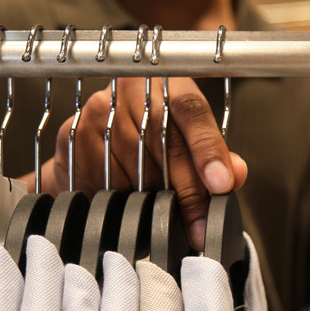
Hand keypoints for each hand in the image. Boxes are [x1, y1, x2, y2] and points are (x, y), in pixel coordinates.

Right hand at [43, 77, 247, 249]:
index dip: (208, 149)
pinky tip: (129, 205)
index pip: (192, 112)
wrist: (103, 124)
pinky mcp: (73, 136)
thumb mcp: (191, 133)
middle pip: (165, 147)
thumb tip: (236, 174)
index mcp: (168, 83)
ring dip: (152, 201)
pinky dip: (119, 202)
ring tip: (163, 216)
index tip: (221, 183)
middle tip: (199, 227)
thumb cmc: (154, 130)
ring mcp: (98, 111)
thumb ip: (217, 153)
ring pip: (132, 170)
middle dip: (187, 194)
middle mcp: (131, 91)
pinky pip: (101, 181)